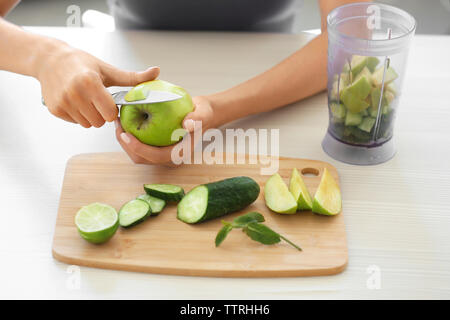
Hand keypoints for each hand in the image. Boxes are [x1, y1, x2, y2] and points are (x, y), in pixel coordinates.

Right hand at [37, 44, 159, 127]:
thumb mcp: (108, 70)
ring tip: (86, 99)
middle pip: (100, 122)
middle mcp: (74, 93)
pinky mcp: (55, 110)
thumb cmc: (82, 64)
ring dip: (91, 116)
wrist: (50, 60)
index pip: (110, 113)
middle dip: (102, 114)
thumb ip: (133, 77)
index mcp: (89, 83)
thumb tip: (157, 72)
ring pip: (88, 124)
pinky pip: (76, 122)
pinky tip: (75, 101)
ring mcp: (63, 103)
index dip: (113, 109)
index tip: (109, 100)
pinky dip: (78, 115)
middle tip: (97, 99)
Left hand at [115, 96, 214, 164]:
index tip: (125, 134)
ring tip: (117, 123)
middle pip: (142, 158)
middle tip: (116, 126)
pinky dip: (129, 136)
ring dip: (124, 141)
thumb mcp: (203, 113)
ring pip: (137, 154)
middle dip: (126, 145)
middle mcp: (169, 157)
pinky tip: (124, 121)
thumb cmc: (203, 114)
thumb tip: (188, 125)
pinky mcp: (156, 147)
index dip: (138, 148)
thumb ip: (198, 119)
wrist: (202, 115)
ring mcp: (161, 154)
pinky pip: (139, 146)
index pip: (156, 156)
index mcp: (179, 154)